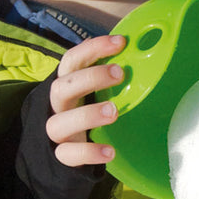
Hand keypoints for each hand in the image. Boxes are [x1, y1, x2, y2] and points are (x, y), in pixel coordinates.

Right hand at [45, 34, 125, 166]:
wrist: (64, 147)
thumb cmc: (84, 109)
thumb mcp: (92, 90)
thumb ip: (108, 73)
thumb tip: (141, 50)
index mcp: (66, 84)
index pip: (71, 60)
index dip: (93, 49)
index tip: (121, 42)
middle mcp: (57, 105)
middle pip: (61, 87)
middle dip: (90, 78)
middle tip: (119, 73)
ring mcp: (58, 131)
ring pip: (59, 123)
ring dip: (87, 115)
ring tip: (114, 111)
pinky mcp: (62, 155)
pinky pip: (69, 155)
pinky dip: (89, 153)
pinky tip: (110, 152)